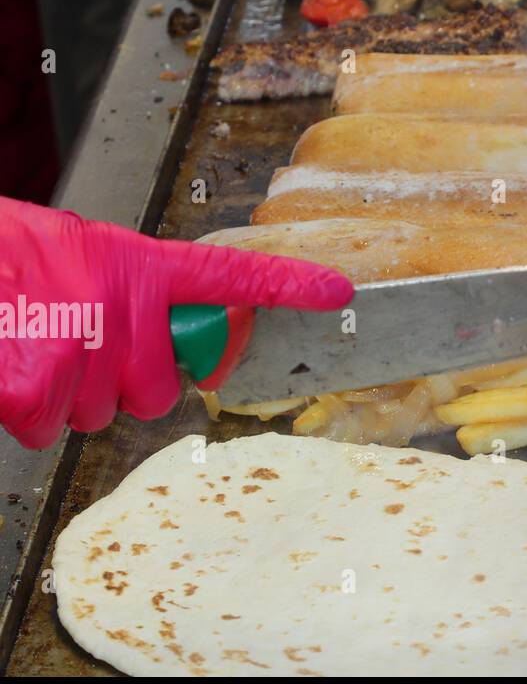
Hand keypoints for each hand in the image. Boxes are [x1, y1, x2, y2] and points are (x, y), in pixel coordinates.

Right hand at [0, 198, 353, 448]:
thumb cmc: (7, 256)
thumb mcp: (83, 252)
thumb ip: (136, 288)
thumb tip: (178, 333)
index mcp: (138, 264)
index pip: (232, 273)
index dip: (288, 286)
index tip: (336, 292)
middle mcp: (122, 304)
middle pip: (160, 388)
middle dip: (125, 382)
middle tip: (82, 347)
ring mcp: (82, 346)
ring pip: (100, 414)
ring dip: (68, 396)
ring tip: (34, 343)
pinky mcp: (36, 386)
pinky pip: (47, 430)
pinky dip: (23, 412)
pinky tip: (8, 365)